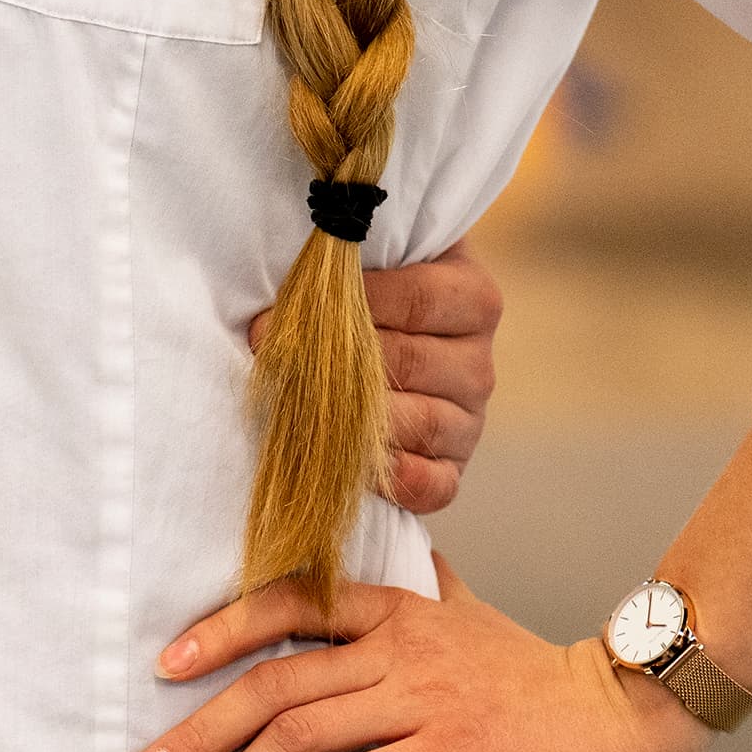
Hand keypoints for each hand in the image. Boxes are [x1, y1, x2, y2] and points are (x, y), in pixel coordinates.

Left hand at [128, 556, 703, 751]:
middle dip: (198, 731)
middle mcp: (395, 644)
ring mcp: (419, 697)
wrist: (615, 715)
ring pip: (299, 737)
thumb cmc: (534, 670)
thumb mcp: (465, 611)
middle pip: (273, 682)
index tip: (165, 668)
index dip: (217, 633)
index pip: (283, 605)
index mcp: (392, 606)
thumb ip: (419, 587)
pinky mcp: (445, 751)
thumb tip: (397, 556)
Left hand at [249, 235, 498, 514]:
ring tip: (297, 409)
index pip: (415, 299)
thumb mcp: (365, 266)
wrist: (385, 344)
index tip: (279, 313)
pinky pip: (433, 484)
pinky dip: (392, 479)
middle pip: (407, 362)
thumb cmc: (363, 294)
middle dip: (333, 364)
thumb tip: (280, 311)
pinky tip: (351, 466)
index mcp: (472, 298)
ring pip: (419, 423)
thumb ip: (341, 269)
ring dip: (353, 419)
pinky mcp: (452, 467)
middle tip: (273, 362)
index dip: (343, 304)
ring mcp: (470, 420)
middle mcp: (478, 362)